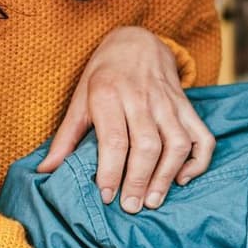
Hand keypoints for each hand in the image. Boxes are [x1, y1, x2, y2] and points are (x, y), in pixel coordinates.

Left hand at [40, 27, 215, 212]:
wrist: (136, 41)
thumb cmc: (103, 76)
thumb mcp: (79, 99)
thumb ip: (65, 138)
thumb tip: (45, 171)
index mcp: (109, 94)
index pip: (114, 139)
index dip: (111, 171)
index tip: (106, 196)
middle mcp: (141, 97)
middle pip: (146, 145)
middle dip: (138, 180)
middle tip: (130, 207)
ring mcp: (168, 102)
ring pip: (175, 142)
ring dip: (166, 175)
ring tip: (153, 201)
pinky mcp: (187, 106)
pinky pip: (202, 136)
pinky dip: (197, 161)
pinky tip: (183, 179)